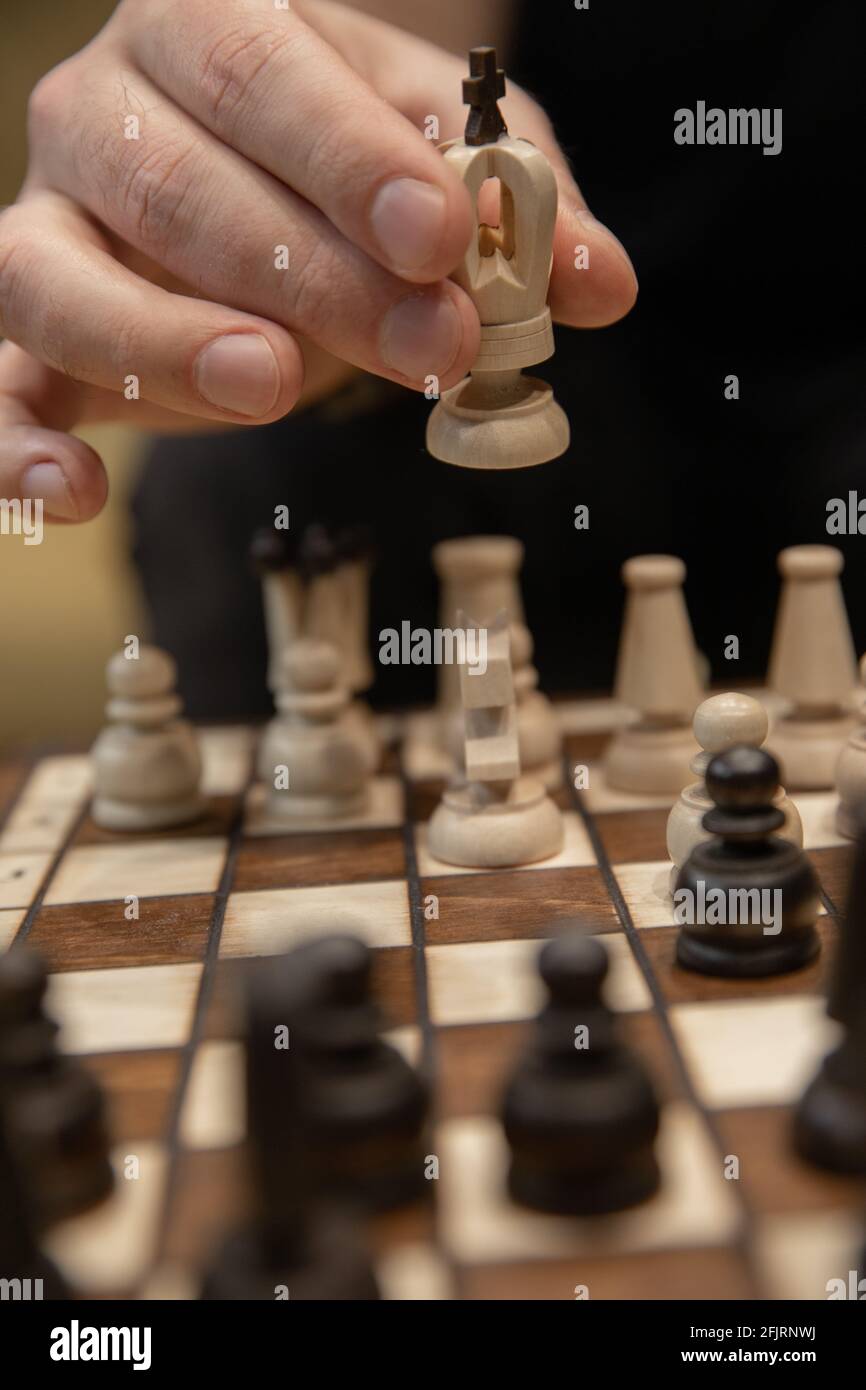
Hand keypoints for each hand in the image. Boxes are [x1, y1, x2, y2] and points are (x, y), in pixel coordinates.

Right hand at [0, 0, 636, 521]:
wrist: (254, 194)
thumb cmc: (352, 173)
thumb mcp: (447, 172)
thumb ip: (521, 214)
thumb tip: (603, 285)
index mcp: (206, 24)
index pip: (265, 73)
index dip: (351, 157)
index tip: (441, 237)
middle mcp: (103, 109)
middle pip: (180, 183)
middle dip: (310, 274)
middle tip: (425, 342)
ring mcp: (47, 222)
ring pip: (61, 279)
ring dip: (166, 343)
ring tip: (273, 387)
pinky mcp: (27, 330)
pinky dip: (12, 446)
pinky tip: (75, 497)